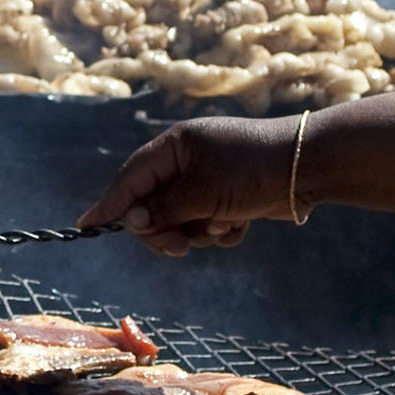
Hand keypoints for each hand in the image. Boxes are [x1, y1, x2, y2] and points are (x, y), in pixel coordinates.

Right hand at [78, 117, 297, 254]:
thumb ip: (164, 209)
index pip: (131, 178)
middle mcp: (187, 161)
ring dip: (199, 231)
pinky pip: (208, 224)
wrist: (307, 168)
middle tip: (181, 247)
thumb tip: (132, 220)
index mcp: (175, 146)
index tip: (86, 227)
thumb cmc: (251, 170)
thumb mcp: (202, 192)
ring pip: (182, 220)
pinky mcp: (228, 197)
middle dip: (167, 229)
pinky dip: (221, 231)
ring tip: (223, 227)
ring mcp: (208, 179)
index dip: (109, 204)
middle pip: (154, 206)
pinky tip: (240, 225)